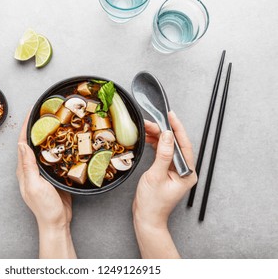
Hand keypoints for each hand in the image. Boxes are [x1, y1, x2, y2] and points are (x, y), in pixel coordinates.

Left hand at [17, 111, 75, 257]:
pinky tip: (65, 140)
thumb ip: (28, 166)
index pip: (23, 142)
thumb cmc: (45, 207)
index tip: (33, 111)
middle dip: (37, 126)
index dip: (27, 126)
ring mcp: (42, 171)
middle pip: (32, 142)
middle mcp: (30, 168)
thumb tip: (22, 145)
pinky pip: (53, 156)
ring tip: (56, 121)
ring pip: (43, 148)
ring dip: (47, 134)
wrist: (56, 222)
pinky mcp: (52, 174)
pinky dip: (57, 146)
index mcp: (24, 169)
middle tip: (47, 112)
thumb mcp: (35, 186)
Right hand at [133, 111, 197, 257]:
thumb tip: (167, 135)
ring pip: (169, 148)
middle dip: (164, 131)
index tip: (170, 116)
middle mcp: (184, 171)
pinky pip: (164, 154)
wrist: (147, 218)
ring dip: (159, 137)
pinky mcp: (168, 172)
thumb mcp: (156, 176)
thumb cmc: (152, 203)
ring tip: (148, 128)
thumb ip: (163, 154)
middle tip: (152, 121)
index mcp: (187, 173)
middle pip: (176, 145)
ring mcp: (176, 172)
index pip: (184, 145)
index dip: (177, 129)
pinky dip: (156, 145)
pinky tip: (149, 139)